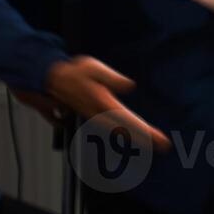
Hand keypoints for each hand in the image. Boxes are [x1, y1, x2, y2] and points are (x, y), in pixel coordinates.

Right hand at [35, 55, 170, 148]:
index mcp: (103, 103)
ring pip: (117, 132)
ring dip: (135, 138)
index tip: (159, 138)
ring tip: (153, 143)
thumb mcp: (93, 67)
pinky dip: (123, 135)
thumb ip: (112, 77)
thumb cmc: (73, 71)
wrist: (50, 78)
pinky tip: (131, 137)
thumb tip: (130, 85)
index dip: (145, 131)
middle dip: (145, 138)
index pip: (128, 121)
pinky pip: (110, 129)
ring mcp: (94, 116)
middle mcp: (98, 114)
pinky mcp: (92, 115)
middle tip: (164, 146)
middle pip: (125, 131)